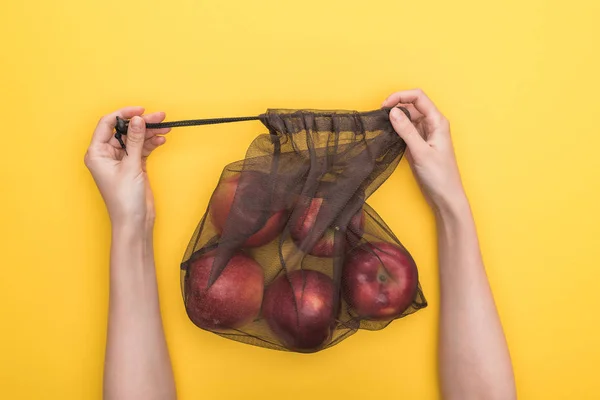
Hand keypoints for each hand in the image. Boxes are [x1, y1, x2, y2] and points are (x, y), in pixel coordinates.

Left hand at [84, 107, 169, 228]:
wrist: (134, 222)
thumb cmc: (124, 199)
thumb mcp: (131, 166)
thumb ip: (135, 141)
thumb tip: (138, 120)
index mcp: (97, 153)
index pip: (107, 124)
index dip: (124, 114)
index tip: (140, 111)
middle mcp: (107, 155)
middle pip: (125, 131)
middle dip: (142, 124)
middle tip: (159, 117)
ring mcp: (121, 161)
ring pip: (136, 139)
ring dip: (150, 133)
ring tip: (165, 128)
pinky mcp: (133, 167)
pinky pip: (142, 149)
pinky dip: (151, 144)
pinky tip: (161, 140)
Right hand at [383, 89, 466, 214]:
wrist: (445, 197)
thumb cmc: (439, 176)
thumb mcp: (421, 152)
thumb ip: (406, 131)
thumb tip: (392, 112)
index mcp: (437, 121)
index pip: (418, 97)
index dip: (400, 96)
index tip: (384, 105)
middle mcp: (432, 124)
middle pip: (411, 105)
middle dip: (395, 106)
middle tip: (379, 116)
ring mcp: (424, 134)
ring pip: (407, 118)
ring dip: (394, 118)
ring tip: (381, 124)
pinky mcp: (418, 144)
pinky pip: (405, 130)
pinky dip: (396, 129)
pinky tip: (387, 133)